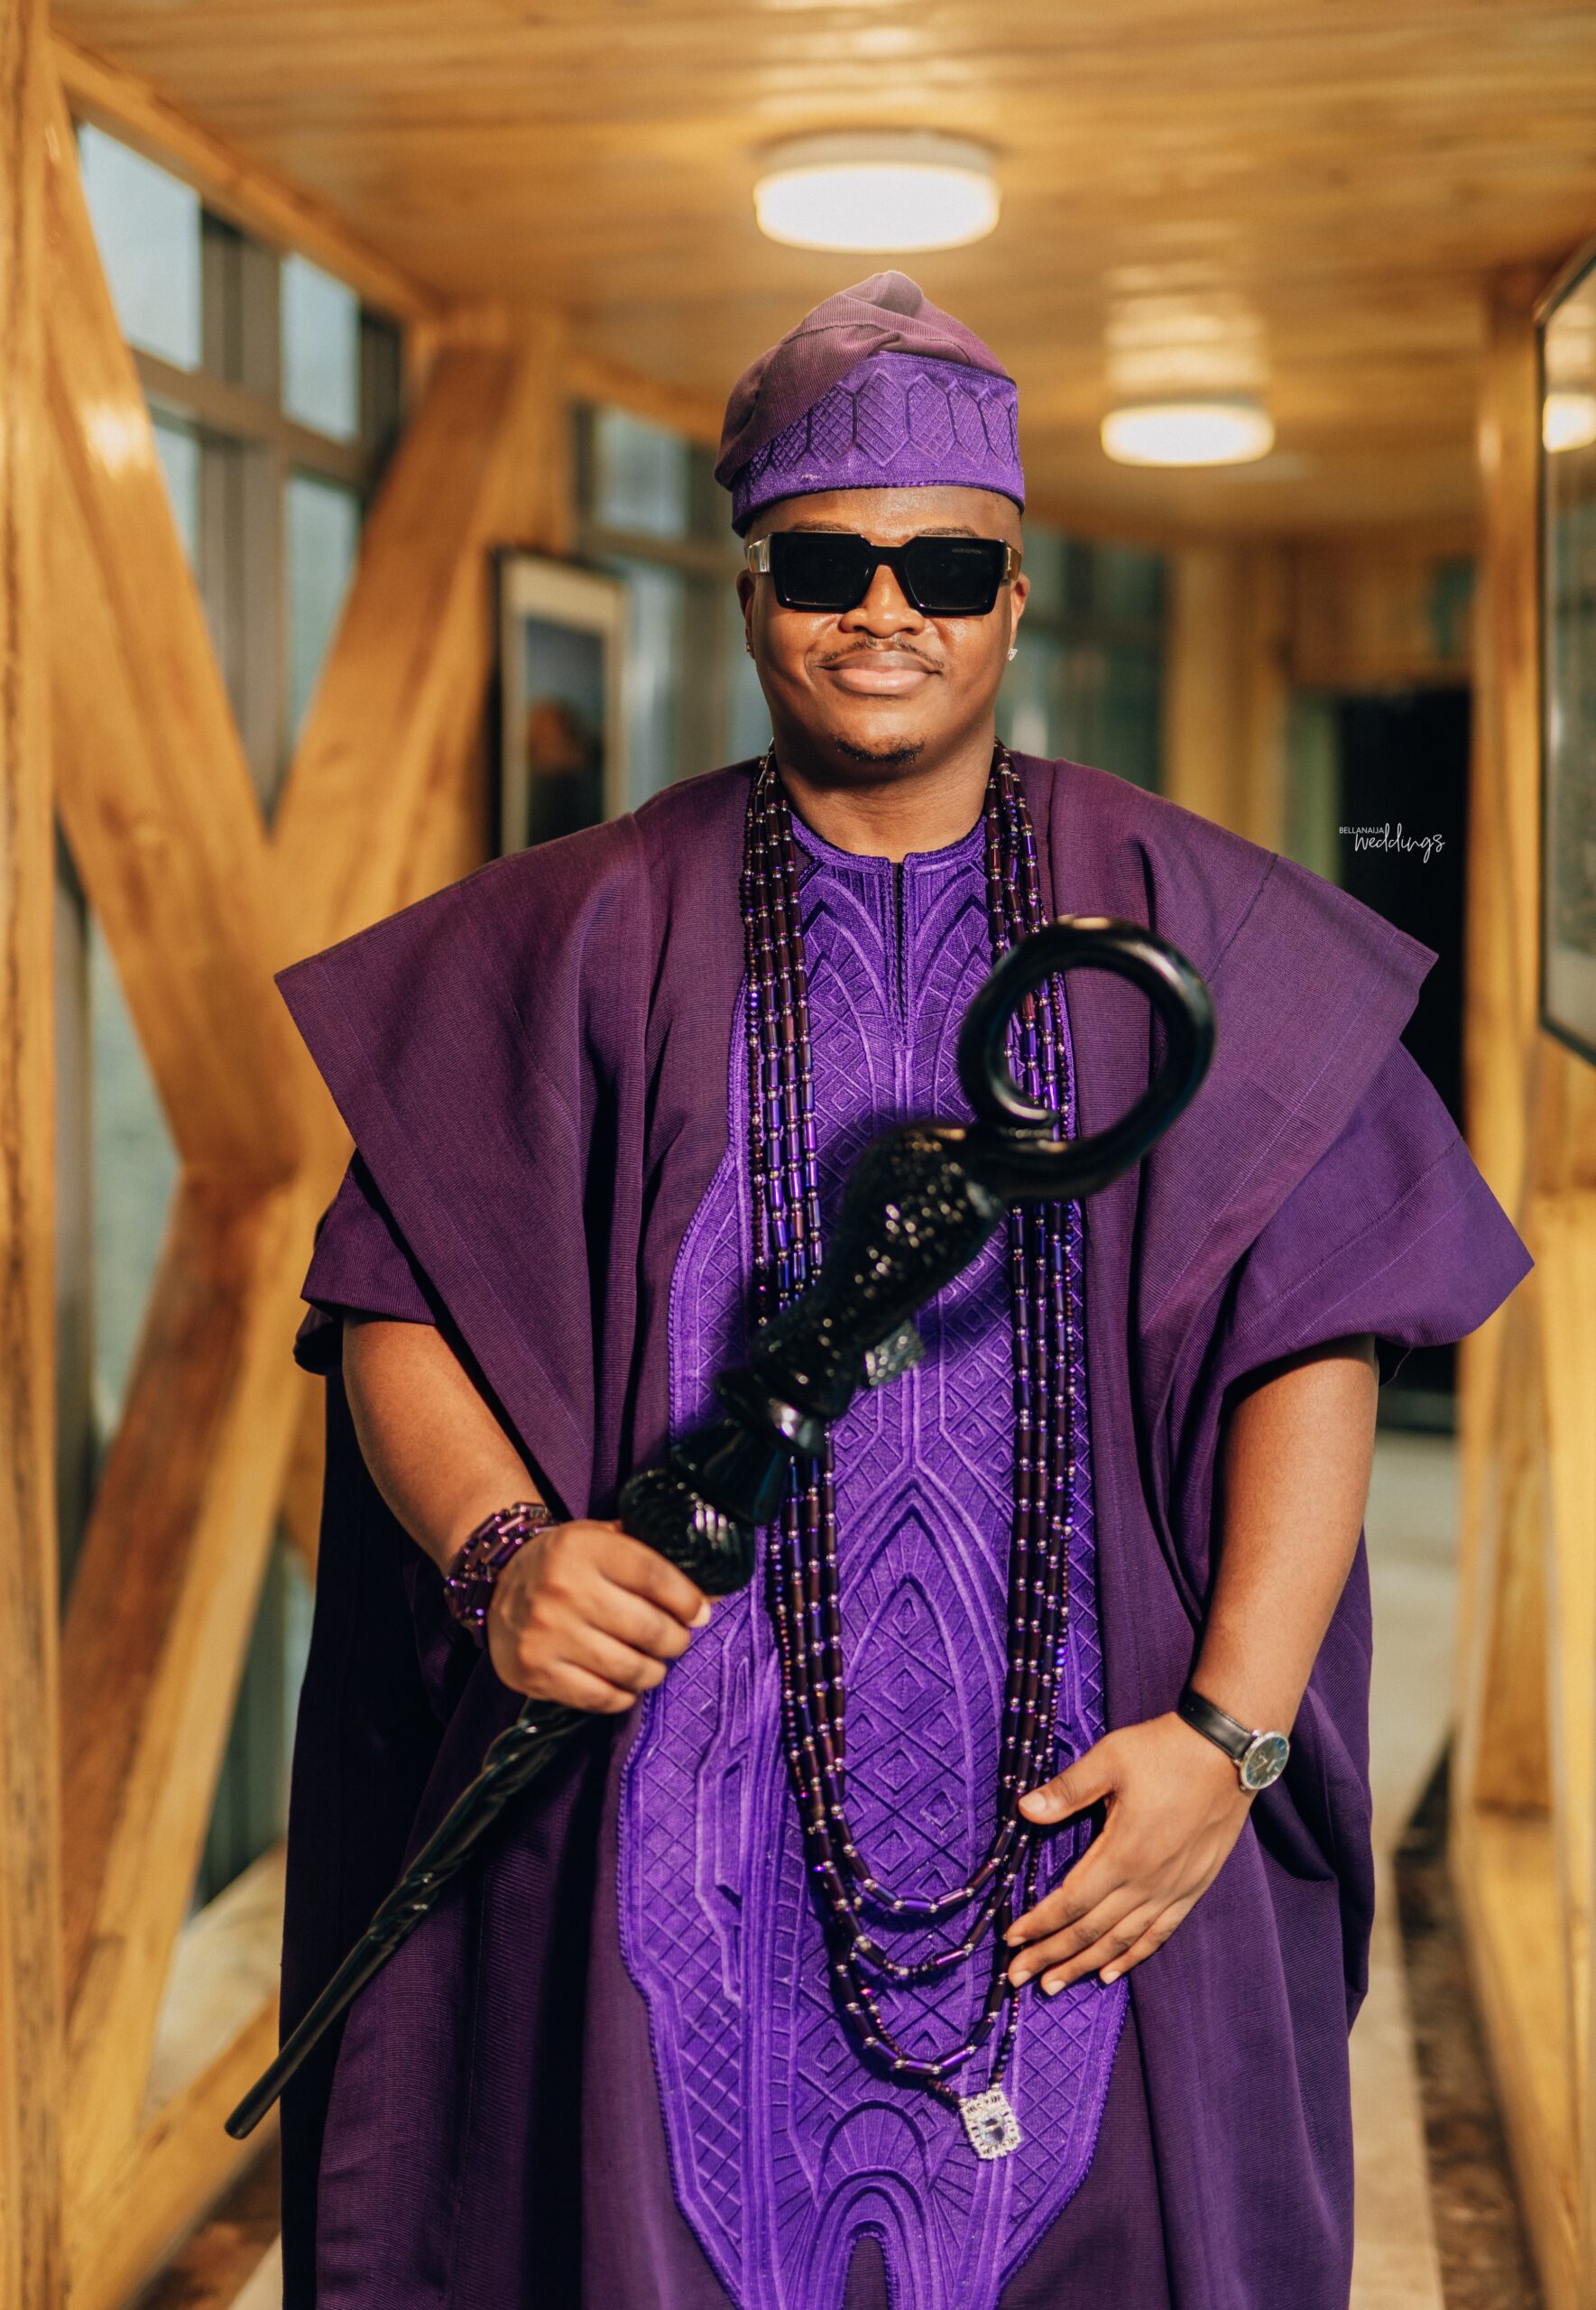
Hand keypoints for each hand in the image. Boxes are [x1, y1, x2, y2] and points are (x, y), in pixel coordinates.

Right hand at [485, 1518, 711, 1712]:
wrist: (497, 1583)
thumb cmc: (567, 1563)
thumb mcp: (604, 1540)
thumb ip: (655, 1558)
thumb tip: (711, 1596)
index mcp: (584, 1547)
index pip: (655, 1576)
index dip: (687, 1599)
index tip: (699, 1612)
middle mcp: (563, 1589)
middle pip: (648, 1628)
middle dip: (676, 1640)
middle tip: (677, 1640)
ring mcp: (546, 1634)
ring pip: (630, 1668)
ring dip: (654, 1670)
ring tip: (654, 1663)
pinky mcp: (535, 1671)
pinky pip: (600, 1697)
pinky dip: (623, 1695)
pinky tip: (625, 1683)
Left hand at [1003, 1712, 1252, 1991]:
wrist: (1229, 1753)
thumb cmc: (1165, 1751)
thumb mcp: (1110, 1759)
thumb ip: (1068, 1790)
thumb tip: (1024, 1809)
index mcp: (1122, 1853)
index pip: (1070, 1902)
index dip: (1039, 1924)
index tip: (1011, 1940)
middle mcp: (1147, 1882)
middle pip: (1090, 1931)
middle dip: (1051, 1955)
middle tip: (1019, 1977)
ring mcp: (1172, 1890)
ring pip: (1121, 1941)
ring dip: (1085, 1965)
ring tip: (1055, 1985)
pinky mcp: (1193, 1888)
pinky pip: (1158, 1934)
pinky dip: (1132, 1956)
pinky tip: (1111, 1972)